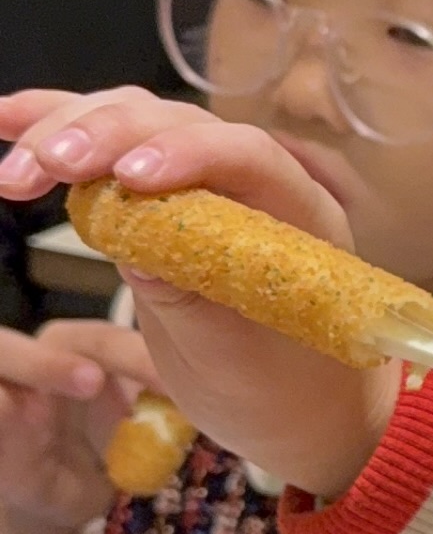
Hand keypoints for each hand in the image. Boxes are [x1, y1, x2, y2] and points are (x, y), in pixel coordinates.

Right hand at [0, 90, 395, 500]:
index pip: (245, 154)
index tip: (130, 176)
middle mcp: (253, 180)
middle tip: (44, 166)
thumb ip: (191, 302)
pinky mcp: (162, 194)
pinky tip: (7, 123)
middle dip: (105, 136)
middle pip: (175, 124)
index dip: (187, 153)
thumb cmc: (285, 391)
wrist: (302, 410)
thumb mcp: (238, 362)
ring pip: (134, 123)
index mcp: (298, 212)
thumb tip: (132, 246)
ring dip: (68, 133)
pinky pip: (110, 149)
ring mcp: (204, 178)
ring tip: (16, 172)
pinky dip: (57, 131)